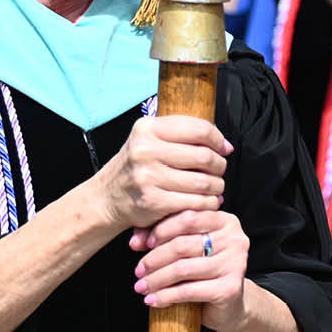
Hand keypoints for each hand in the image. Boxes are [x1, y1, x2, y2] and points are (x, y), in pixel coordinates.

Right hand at [94, 115, 231, 233]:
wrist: (107, 197)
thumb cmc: (136, 166)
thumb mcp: (149, 139)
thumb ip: (182, 135)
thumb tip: (224, 145)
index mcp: (147, 128)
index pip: (199, 129)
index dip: (218, 139)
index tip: (223, 148)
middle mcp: (145, 150)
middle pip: (204, 156)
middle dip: (219, 165)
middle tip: (218, 170)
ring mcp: (148, 177)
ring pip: (203, 182)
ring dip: (216, 186)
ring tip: (214, 187)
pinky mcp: (153, 201)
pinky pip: (195, 202)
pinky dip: (208, 203)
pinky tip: (206, 200)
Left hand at [130, 209, 249, 329]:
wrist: (229, 306)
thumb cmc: (203, 271)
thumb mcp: (185, 248)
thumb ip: (161, 236)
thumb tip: (134, 242)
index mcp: (225, 221)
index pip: (187, 218)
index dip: (161, 230)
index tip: (142, 245)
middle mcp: (235, 239)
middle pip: (182, 244)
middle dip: (154, 259)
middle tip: (138, 271)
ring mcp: (235, 263)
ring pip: (183, 268)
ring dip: (156, 279)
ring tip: (141, 287)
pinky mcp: (230, 288)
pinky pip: (189, 290)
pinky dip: (166, 296)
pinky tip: (152, 300)